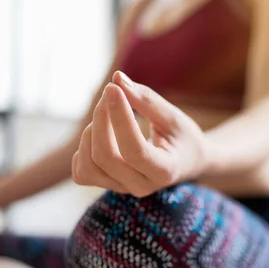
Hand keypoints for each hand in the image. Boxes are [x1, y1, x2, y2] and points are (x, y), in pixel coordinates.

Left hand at [72, 71, 208, 196]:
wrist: (187, 161)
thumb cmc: (183, 137)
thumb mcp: (173, 117)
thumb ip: (147, 100)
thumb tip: (117, 78)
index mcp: (164, 171)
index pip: (134, 150)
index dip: (120, 117)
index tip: (113, 88)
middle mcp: (142, 185)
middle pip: (105, 157)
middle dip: (101, 119)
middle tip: (111, 92)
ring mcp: (123, 188)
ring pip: (88, 167)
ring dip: (90, 132)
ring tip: (107, 113)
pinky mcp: (109, 185)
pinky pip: (81, 172)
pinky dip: (83, 148)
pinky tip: (101, 133)